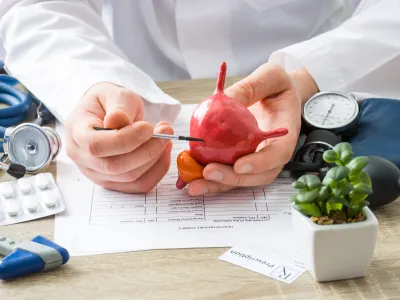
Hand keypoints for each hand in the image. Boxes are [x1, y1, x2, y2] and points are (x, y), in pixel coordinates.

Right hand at [64, 82, 172, 192]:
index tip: (148, 127)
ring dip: (155, 159)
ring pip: (130, 178)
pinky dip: (157, 170)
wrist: (106, 112)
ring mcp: (97, 173)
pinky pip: (138, 185)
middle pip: (114, 166)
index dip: (125, 139)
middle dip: (147, 151)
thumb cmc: (108, 102)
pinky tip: (164, 152)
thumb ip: (118, 107)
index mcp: (77, 132)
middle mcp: (82, 157)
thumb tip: (117, 121)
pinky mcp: (114, 181)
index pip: (96, 145)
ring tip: (165, 137)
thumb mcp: (113, 94)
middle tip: (166, 132)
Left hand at [187, 64, 318, 194]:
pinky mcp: (242, 160)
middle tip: (208, 173)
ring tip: (194, 184)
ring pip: (240, 179)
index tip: (240, 165)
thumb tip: (226, 99)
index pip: (277, 155)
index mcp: (285, 135)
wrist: (278, 95)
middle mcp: (272, 153)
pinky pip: (228, 171)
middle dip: (232, 179)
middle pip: (256, 176)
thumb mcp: (270, 77)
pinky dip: (210, 177)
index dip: (260, 164)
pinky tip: (191, 176)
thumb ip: (250, 88)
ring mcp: (257, 160)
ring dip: (217, 184)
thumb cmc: (278, 86)